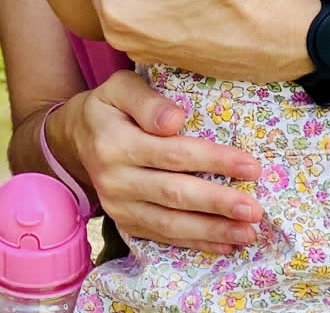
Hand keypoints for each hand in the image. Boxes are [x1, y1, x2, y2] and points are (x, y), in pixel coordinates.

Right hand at [57, 72, 263, 253]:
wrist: (74, 138)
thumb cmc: (108, 106)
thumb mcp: (120, 87)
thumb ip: (147, 100)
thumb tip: (177, 119)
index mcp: (114, 141)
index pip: (171, 153)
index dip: (213, 161)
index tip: (250, 166)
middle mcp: (114, 178)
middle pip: (173, 193)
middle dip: (218, 203)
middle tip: (255, 209)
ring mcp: (117, 205)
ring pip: (170, 223)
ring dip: (212, 229)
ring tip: (248, 231)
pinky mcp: (124, 223)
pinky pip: (162, 236)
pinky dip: (196, 242)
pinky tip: (225, 242)